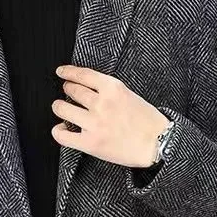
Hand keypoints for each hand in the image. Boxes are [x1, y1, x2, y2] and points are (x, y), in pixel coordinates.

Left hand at [51, 65, 169, 167]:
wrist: (157, 144)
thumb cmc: (148, 122)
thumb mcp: (130, 95)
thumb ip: (109, 91)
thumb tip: (87, 89)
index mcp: (113, 88)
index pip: (83, 75)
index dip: (68, 72)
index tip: (61, 72)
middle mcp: (101, 104)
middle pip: (71, 90)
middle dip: (67, 90)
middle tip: (67, 92)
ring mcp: (94, 123)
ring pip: (62, 109)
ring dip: (59, 107)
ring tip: (61, 108)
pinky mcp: (90, 143)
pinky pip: (62, 135)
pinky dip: (58, 130)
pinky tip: (62, 129)